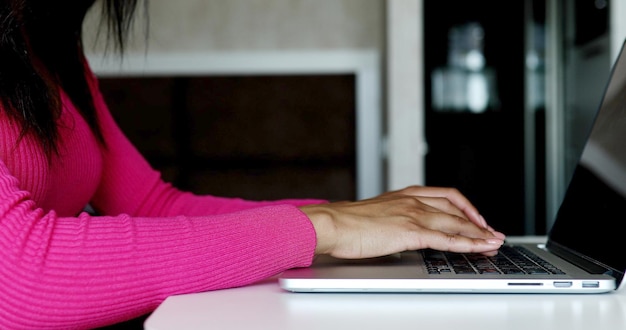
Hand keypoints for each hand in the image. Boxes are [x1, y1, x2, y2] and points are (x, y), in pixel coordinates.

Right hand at [299, 185, 504, 258]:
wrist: (334, 223)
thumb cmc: (348, 222)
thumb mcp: (377, 213)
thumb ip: (394, 217)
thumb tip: (403, 230)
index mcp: (405, 195)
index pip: (446, 195)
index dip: (466, 207)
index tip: (476, 217)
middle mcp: (413, 200)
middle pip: (456, 210)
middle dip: (478, 223)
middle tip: (493, 233)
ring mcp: (413, 215)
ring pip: (456, 223)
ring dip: (478, 234)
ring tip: (494, 242)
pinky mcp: (410, 232)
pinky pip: (446, 239)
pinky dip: (466, 244)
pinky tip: (477, 248)